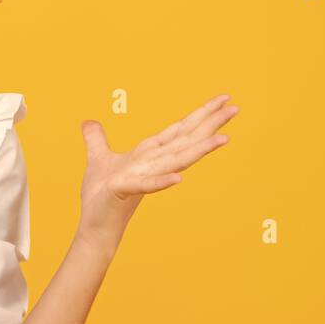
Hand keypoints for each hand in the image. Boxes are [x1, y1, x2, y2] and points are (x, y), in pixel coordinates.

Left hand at [76, 93, 238, 250]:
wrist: (95, 224)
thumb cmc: (101, 194)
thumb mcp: (98, 157)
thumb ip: (96, 139)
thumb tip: (88, 122)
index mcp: (148, 153)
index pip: (178, 129)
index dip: (200, 113)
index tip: (223, 98)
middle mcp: (152, 163)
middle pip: (186, 140)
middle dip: (210, 124)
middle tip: (236, 108)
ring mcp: (142, 177)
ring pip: (175, 160)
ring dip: (199, 150)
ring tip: (223, 139)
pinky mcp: (125, 190)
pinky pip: (147, 185)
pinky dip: (162, 182)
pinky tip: (178, 180)